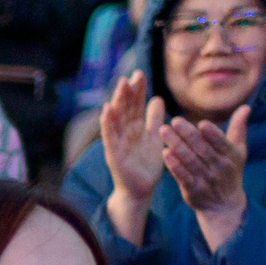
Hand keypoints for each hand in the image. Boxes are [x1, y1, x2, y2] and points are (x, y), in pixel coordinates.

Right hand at [97, 72, 166, 243]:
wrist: (140, 190)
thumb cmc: (146, 165)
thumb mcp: (154, 139)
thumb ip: (154, 120)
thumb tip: (158, 98)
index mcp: (135, 127)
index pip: (135, 105)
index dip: (137, 90)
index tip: (140, 74)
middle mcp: (124, 132)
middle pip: (126, 108)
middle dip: (129, 91)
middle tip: (133, 75)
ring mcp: (117, 142)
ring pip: (117, 118)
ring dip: (118, 101)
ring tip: (121, 85)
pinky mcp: (112, 154)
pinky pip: (109, 136)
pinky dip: (107, 123)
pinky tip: (107, 109)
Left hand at [161, 103, 252, 246]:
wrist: (224, 205)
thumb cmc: (230, 171)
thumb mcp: (238, 151)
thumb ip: (238, 128)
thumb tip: (245, 107)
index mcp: (231, 156)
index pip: (221, 143)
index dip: (212, 134)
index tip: (201, 123)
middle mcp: (219, 168)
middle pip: (202, 149)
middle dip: (188, 134)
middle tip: (174, 120)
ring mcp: (206, 180)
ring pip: (190, 161)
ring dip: (176, 145)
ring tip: (164, 131)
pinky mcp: (193, 190)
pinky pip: (182, 176)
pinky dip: (174, 165)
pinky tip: (165, 153)